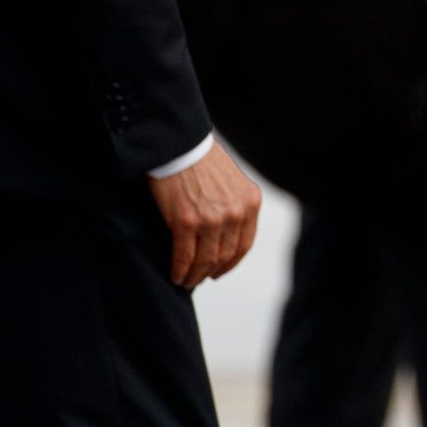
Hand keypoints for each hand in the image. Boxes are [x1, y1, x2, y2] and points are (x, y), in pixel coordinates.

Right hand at [146, 142, 261, 289]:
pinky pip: (184, 256)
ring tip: (185, 280)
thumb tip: (224, 236)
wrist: (179, 145)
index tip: (219, 271)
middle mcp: (235, 213)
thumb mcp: (232, 182)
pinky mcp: (186, 222)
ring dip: (194, 275)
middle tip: (198, 279)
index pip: (244, 245)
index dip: (230, 263)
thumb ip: (233, 206)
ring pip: (204, 260)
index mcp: (250, 203)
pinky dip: (179, 270)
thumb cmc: (202, 160)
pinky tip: (175, 275)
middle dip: (209, 272)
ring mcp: (211, 219)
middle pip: (224, 256)